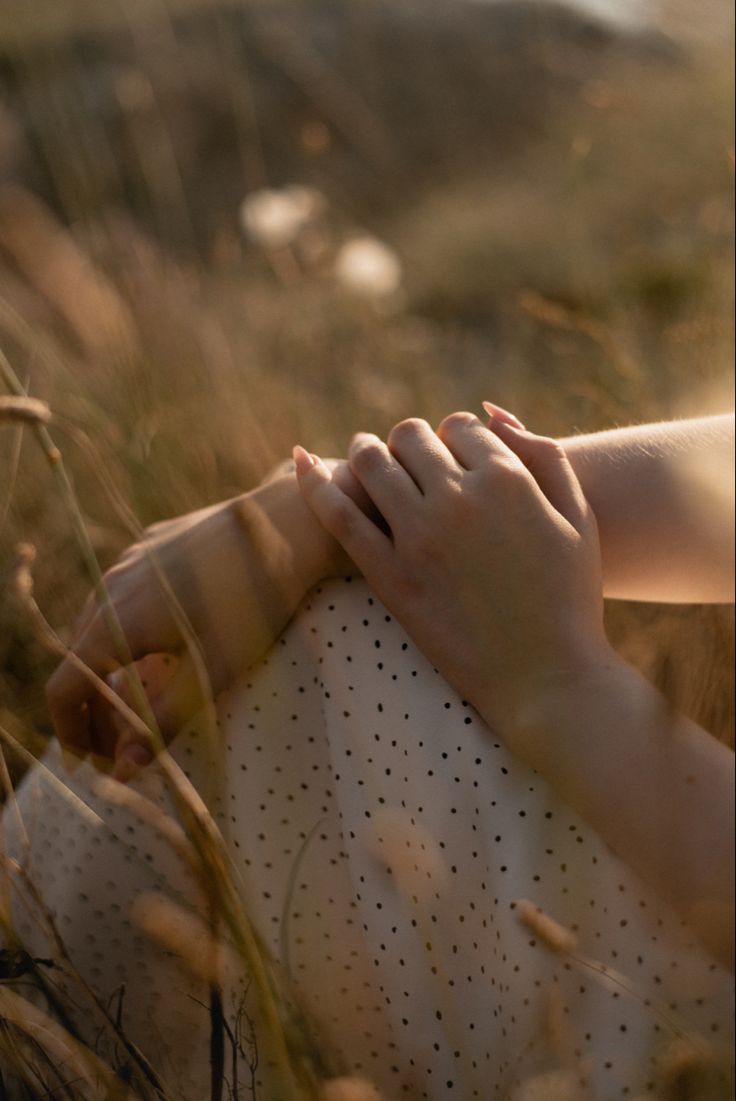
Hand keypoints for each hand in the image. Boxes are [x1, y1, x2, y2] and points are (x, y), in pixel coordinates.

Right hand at [46, 469, 361, 778]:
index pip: (64, 689)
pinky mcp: (152, 544)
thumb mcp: (213, 671)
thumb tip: (123, 769)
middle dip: (92, 709)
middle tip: (121, 746)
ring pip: (97, 625)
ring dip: (106, 669)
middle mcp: (111, 587)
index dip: (71, 733)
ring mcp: (130, 560)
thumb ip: (163, 720)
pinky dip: (123, 632)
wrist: (287, 525)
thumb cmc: (255, 603)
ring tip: (138, 701)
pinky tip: (158, 646)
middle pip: (77, 660)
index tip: (89, 764)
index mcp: (116, 623)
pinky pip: (120, 595)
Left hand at [295, 411, 610, 740]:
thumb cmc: (570, 596)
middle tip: (408, 458)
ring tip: (365, 457)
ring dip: (365, 450)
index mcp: (507, 479)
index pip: (459, 426)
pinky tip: (301, 463)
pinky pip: (340, 516)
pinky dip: (315, 483)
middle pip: (411, 438)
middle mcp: (459, 498)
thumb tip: (491, 412)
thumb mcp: (578, 516)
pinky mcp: (389, 574)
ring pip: (372, 463)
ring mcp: (419, 536)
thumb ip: (544, 454)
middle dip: (410, 441)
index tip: (452, 454)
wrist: (546, 676)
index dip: (453, 435)